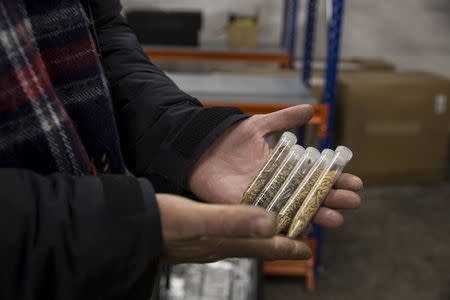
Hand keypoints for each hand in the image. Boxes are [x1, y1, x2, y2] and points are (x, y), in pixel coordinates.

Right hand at [157, 194, 310, 263]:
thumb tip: (271, 222)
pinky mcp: (197, 236)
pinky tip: (237, 224)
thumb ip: (234, 221)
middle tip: (297, 238)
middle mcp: (220, 245)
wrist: (132, 231)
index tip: (307, 249)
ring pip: (245, 241)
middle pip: (258, 246)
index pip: (265, 247)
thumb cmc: (162, 224)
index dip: (288, 247)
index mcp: (225, 242)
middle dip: (280, 243)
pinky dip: (242, 229)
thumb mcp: (199, 219)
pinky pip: (228, 234)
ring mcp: (207, 242)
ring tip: (273, 229)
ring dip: (262, 237)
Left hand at [188, 105, 362, 228]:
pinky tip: (302, 233)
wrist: (199, 148)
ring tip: (335, 218)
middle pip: (310, 196)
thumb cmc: (228, 138)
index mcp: (284, 167)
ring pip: (295, 210)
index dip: (335, 179)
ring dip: (315, 215)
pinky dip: (284, 227)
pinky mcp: (246, 209)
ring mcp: (264, 199)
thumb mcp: (259, 125)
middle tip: (352, 202)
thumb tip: (311, 109)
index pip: (315, 176)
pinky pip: (268, 221)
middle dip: (332, 199)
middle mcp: (278, 186)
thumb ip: (283, 119)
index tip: (356, 182)